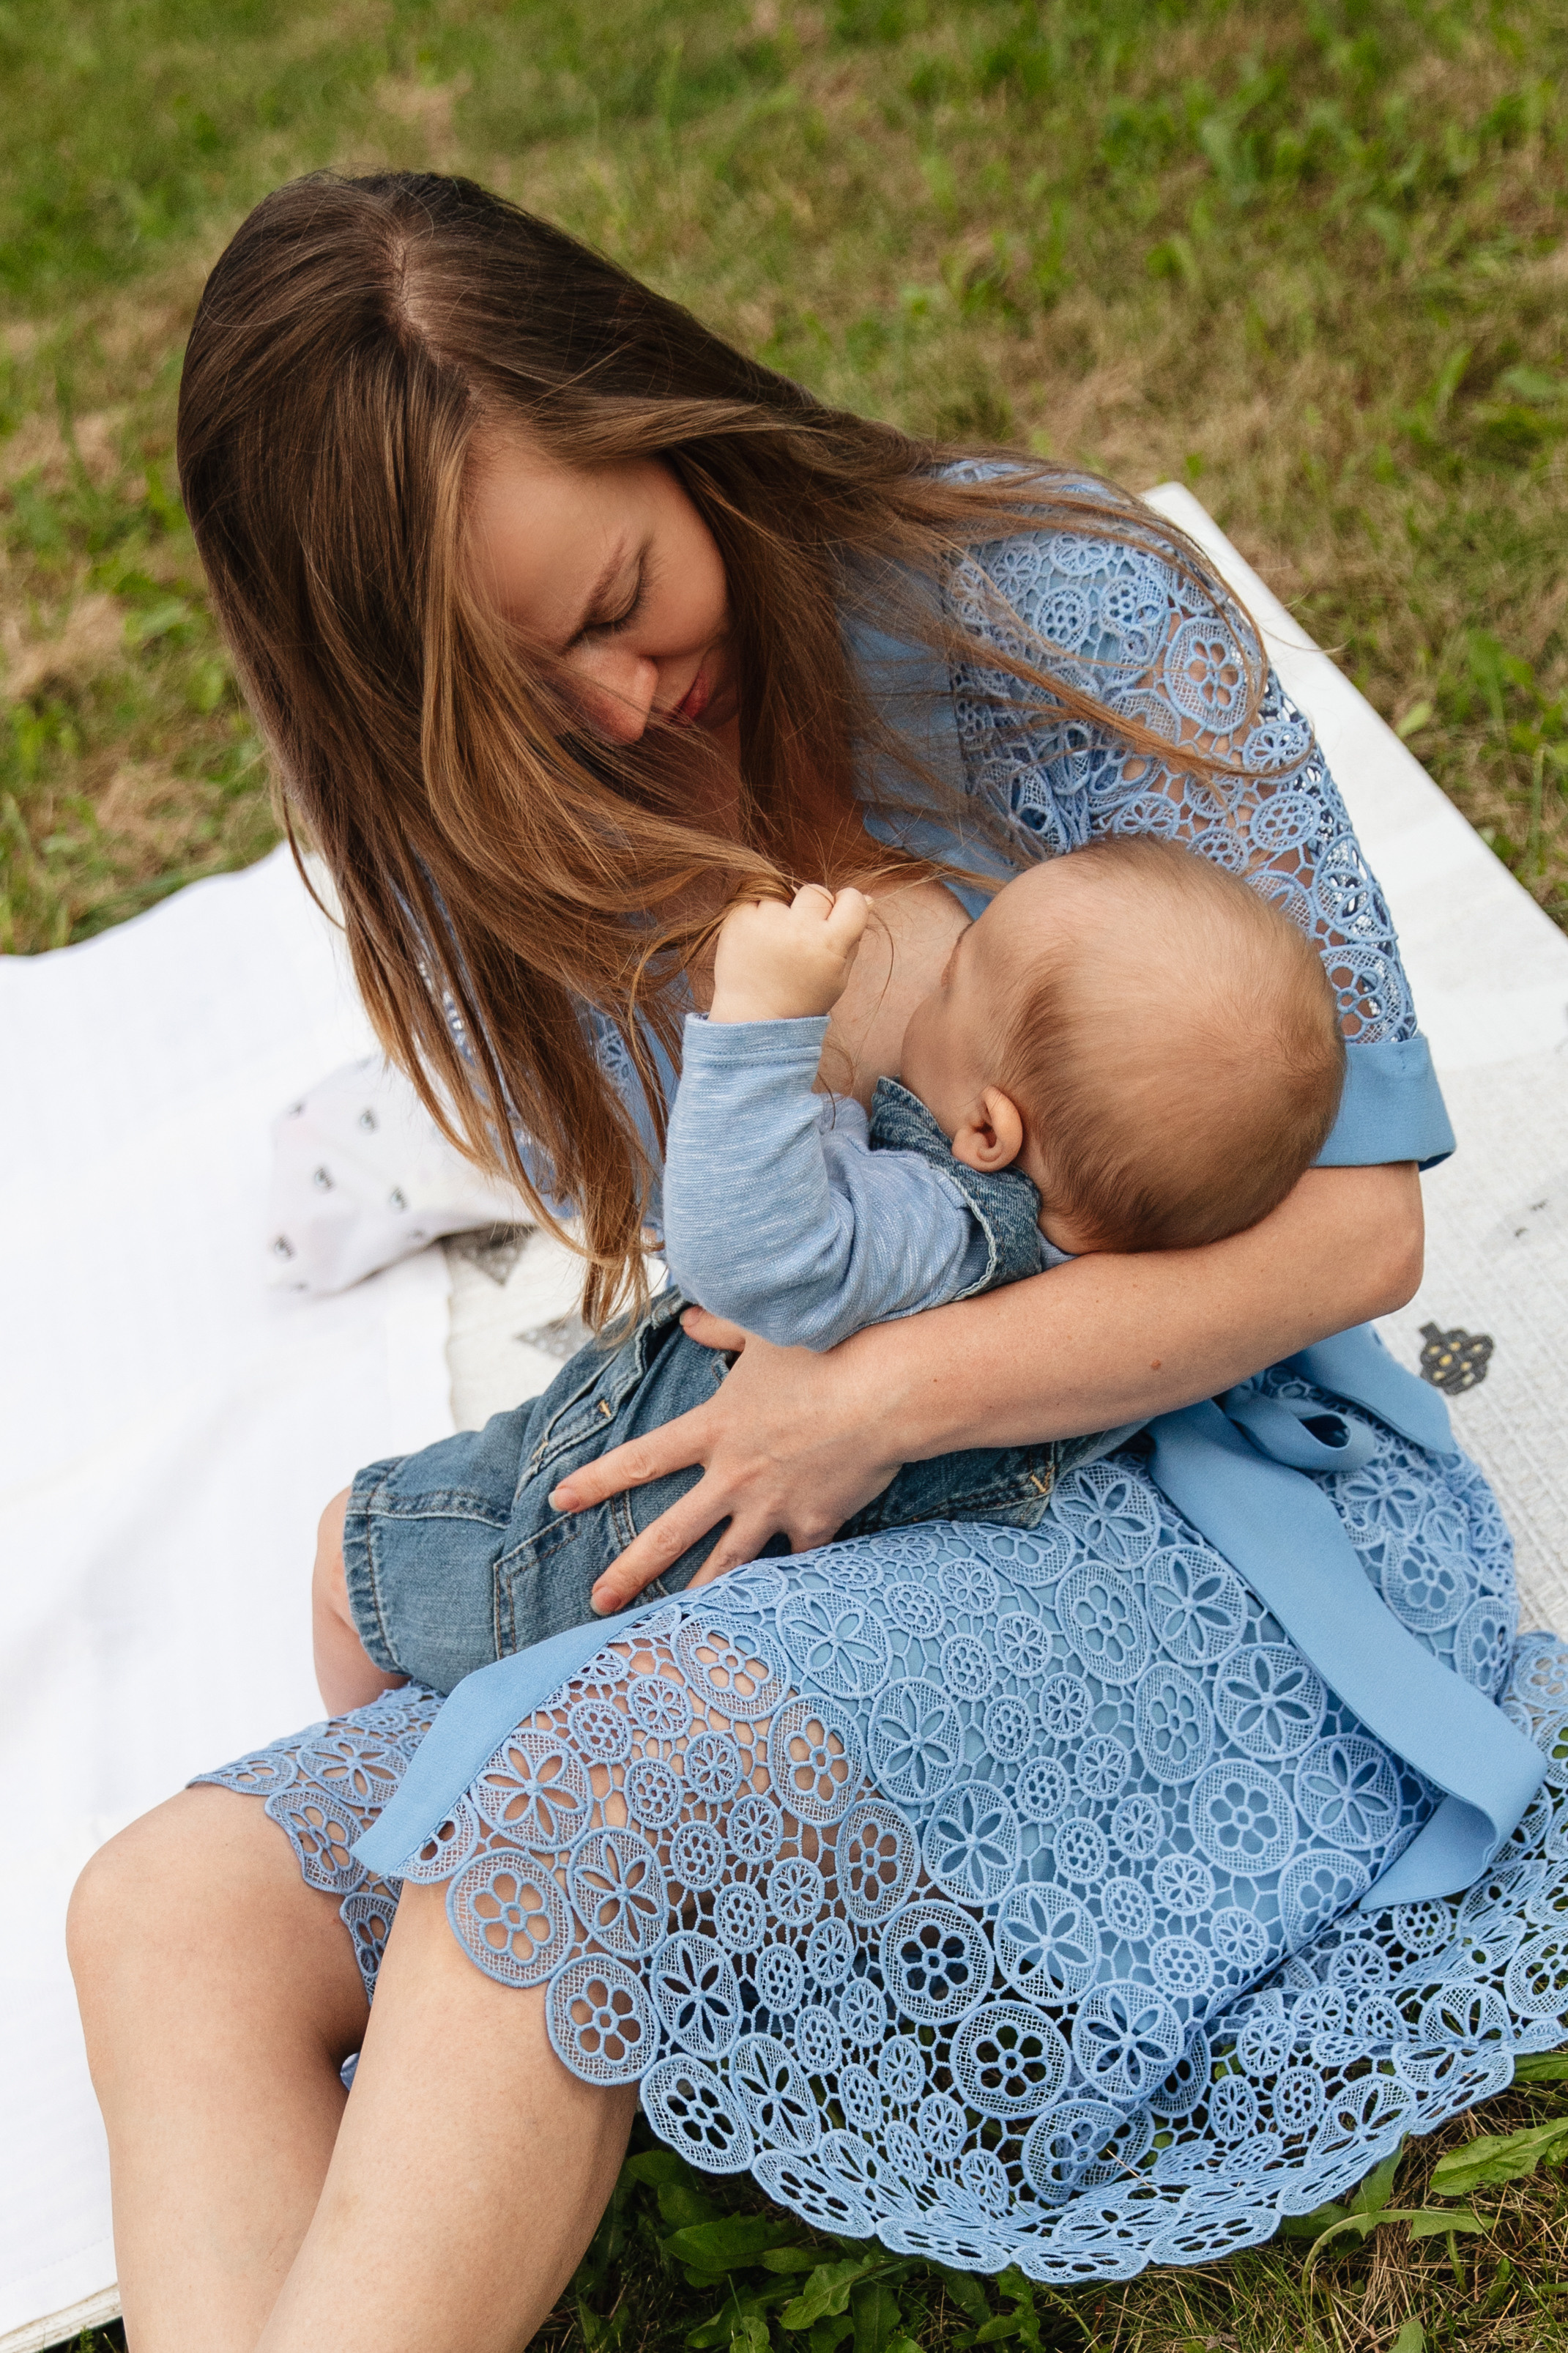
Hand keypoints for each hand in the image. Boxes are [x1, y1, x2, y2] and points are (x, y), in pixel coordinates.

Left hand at [548, 1304, 902, 1613]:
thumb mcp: (763, 1330)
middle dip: (630, 1571)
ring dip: (696, 1598)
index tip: (558, 1501)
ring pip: (726, 1565)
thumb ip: (719, 1326)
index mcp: (715, 1429)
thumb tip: (688, 1316)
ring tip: (672, 1630)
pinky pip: (796, 1562)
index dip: (596, 1481)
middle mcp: (735, 1476)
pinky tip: (774, 1609)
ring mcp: (774, 1506)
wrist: (885, 1390)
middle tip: (599, 1600)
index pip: (640, 1460)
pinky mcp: (816, 1523)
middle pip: (670, 1533)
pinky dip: (786, 1582)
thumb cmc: (826, 1350)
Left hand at [709, 883, 870, 1023]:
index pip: (853, 900)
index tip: (838, 914)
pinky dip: (760, 914)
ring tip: (777, 942)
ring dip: (784, 910)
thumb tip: (868, 899)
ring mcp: (767, 923)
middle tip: (802, 937)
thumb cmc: (802, 998)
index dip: (848, 903)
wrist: (754, 1018)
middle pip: (817, 892)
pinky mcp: (740, 919)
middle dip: (814, 908)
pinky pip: (757, 898)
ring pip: (785, 892)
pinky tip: (759, 940)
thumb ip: (854, 938)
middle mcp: (799, 930)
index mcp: (829, 946)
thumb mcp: (838, 976)